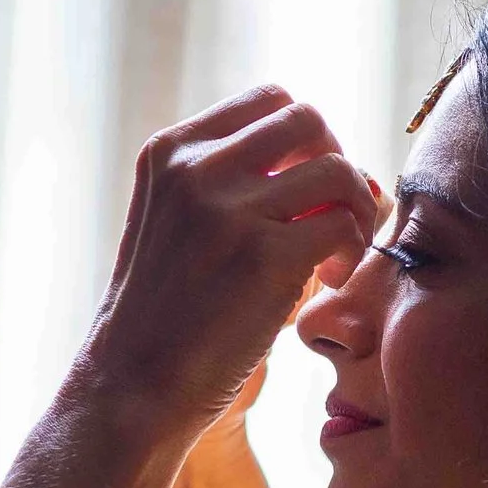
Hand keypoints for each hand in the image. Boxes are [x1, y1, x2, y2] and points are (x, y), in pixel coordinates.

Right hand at [78, 86, 377, 436]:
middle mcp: (195, 168)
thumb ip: (234, 185)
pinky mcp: (263, 256)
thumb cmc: (166, 315)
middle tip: (333, 216)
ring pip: (338, 169)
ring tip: (335, 255)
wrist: (132, 385)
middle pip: (307, 120)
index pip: (268, 102)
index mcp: (169, 152)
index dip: (304, 141)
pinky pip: (343, 225)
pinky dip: (352, 249)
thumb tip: (337, 163)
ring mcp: (228, 209)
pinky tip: (328, 281)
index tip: (304, 190)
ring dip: (354, 209)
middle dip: (335, 163)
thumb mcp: (178, 224)